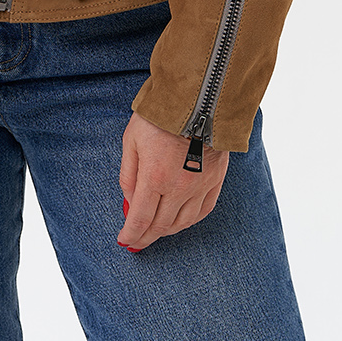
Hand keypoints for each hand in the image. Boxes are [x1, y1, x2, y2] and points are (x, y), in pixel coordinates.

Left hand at [118, 110, 228, 249]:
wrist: (197, 99)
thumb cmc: (160, 117)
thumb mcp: (132, 140)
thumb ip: (129, 174)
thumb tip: (129, 200)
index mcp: (155, 177)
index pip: (141, 218)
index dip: (132, 233)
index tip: (126, 240)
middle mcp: (179, 188)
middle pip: (161, 225)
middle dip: (146, 236)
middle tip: (137, 241)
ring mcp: (200, 186)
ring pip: (183, 222)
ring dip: (167, 231)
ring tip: (156, 231)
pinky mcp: (215, 180)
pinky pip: (203, 211)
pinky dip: (189, 221)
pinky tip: (181, 220)